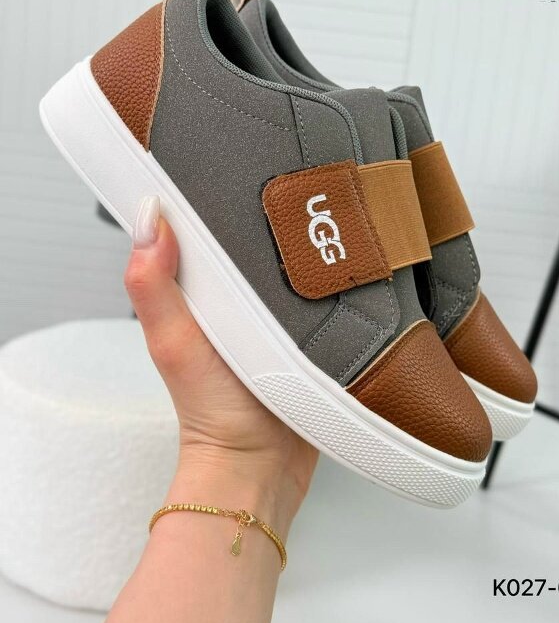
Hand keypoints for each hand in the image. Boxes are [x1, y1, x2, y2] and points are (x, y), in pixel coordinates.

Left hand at [124, 196, 317, 526]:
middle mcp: (239, 296)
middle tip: (295, 171)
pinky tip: (347, 258)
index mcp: (201, 290)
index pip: (200, 225)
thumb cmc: (216, 414)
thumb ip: (155, 288)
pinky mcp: (312, 328)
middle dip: (270, 208)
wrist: (264, 467)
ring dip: (308, 241)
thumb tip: (147, 220)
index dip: (207, 190)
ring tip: (328, 205)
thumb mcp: (176, 344)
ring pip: (293, 260)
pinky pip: (322, 291)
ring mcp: (277, 312)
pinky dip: (331, 276)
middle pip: (253, 236)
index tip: (225, 155)